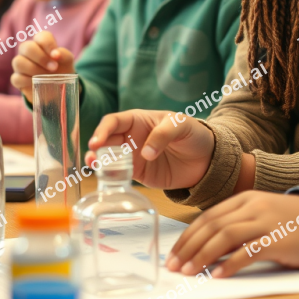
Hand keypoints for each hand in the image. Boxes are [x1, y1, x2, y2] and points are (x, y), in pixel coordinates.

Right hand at [10, 31, 74, 99]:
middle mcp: (28, 51)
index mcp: (41, 43)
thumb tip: (56, 55)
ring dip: (33, 69)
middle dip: (40, 58)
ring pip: (18, 62)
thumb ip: (64, 55)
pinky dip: (27, 81)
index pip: (41, 36)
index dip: (48, 44)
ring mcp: (20, 65)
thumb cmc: (61, 69)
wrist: (58, 88)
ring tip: (45, 77)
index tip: (56, 56)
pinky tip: (37, 83)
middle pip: (26, 47)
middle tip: (54, 68)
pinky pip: (16, 78)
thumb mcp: (66, 62)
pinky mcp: (17, 79)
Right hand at [87, 109, 214, 189]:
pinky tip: (105, 178)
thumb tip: (145, 153)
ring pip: (109, 157)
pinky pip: (120, 174)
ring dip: (98, 161)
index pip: (114, 122)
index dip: (103, 130)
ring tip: (93, 166)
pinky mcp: (138, 173)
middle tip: (92, 158)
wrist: (207, 159)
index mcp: (138, 120)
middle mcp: (131, 137)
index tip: (96, 141)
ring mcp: (133, 156)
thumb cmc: (193, 133)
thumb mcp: (180, 125)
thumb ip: (163, 134)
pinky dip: (110, 176)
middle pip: (107, 140)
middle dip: (96, 147)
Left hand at [166, 191, 298, 277]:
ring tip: (189, 272)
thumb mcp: (263, 215)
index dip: (188, 236)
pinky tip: (218, 276)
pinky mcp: (277, 239)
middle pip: (211, 225)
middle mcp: (252, 205)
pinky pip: (247, 251)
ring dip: (202, 255)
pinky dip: (229, 264)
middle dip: (189, 247)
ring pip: (224, 236)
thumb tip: (210, 248)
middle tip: (174, 266)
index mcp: (246, 198)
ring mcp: (264, 221)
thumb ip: (240, 224)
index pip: (208, 216)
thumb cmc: (295, 223)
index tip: (175, 253)